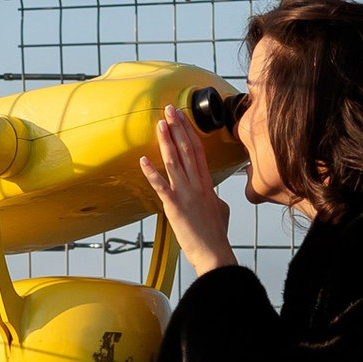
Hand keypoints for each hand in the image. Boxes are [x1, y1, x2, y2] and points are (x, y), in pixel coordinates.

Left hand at [140, 104, 237, 275]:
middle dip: (177, 127)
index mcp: (207, 183)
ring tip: (159, 124)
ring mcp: (185, 194)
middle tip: (169, 110)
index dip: (189, 131)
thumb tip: (211, 192)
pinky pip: (160, 186)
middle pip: (186, 149)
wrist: (213, 252)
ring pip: (174, 161)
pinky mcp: (174, 206)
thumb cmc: (216, 234)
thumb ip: (213, 195)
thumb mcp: (220, 208)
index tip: (182, 116)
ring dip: (166, 141)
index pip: (198, 150)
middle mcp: (196, 184)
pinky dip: (151, 172)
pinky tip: (142, 160)